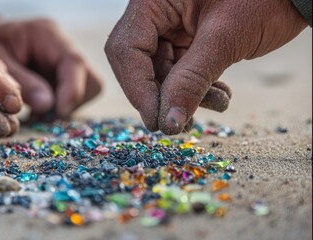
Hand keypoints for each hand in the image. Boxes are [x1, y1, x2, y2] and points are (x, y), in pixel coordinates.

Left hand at [0, 15, 102, 121]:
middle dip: (72, 101)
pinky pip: (76, 98)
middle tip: (43, 115)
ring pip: (88, 91)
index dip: (72, 90)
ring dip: (66, 107)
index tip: (60, 111)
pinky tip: (38, 111)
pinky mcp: (65, 78)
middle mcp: (64, 47)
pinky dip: (60, 109)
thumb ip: (21, 81)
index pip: (74, 62)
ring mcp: (67, 64)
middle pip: (91, 79)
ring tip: (36, 114)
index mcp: (48, 35)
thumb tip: (48, 105)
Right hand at [105, 0, 307, 134]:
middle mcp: (155, 14)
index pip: (127, 50)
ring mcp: (170, 28)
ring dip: (186, 95)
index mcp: (153, 2)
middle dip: (164, 95)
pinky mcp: (185, 40)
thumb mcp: (224, 39)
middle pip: (140, 65)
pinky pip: (180, 72)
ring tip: (218, 101)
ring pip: (162, 73)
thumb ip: (191, 80)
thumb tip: (168, 123)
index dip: (138, 88)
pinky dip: (197, 88)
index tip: (157, 121)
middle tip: (181, 122)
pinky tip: (220, 94)